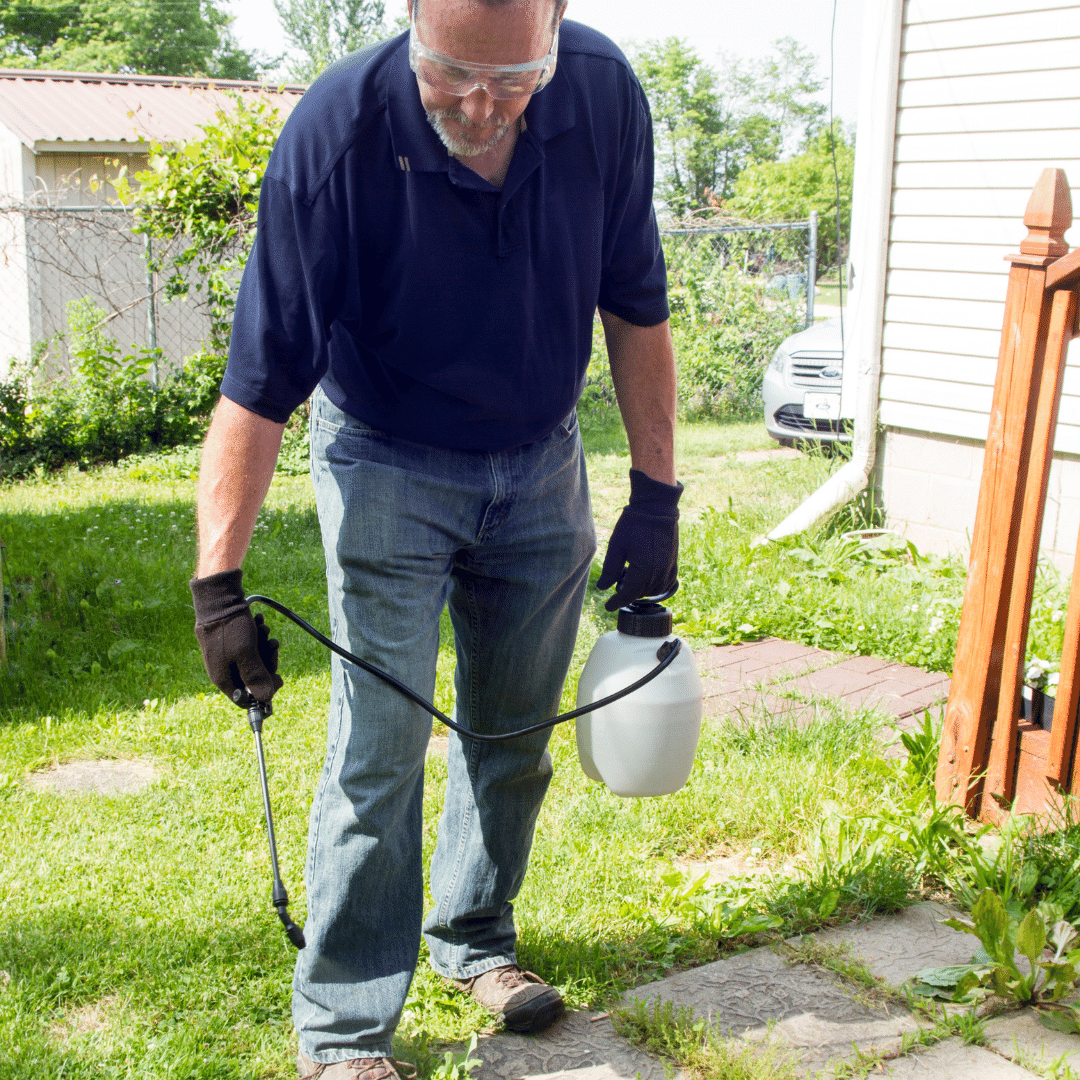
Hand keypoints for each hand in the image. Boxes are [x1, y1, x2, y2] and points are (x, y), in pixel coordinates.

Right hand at [190, 568, 282, 704]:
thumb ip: (255, 676)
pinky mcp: (232, 643)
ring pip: (255, 660)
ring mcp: (227, 656)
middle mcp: (224, 670)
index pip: (246, 699)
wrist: (218, 597)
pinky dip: (259, 636)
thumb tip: (266, 698)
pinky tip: (260, 622)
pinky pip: (251, 647)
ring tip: (264, 629)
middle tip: (272, 645)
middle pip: (253, 679)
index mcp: (224, 679)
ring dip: (265, 645)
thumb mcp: (246, 653)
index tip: (280, 679)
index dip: (264, 693)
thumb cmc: (230, 627)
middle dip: (267, 662)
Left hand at [596, 469, 682, 611]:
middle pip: (640, 593)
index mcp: (643, 570)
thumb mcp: (616, 547)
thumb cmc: (634, 525)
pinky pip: (666, 583)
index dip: (617, 602)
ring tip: (630, 581)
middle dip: (628, 594)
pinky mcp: (674, 562)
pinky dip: (656, 586)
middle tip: (616, 588)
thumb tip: (603, 588)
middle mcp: (658, 573)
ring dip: (641, 590)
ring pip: (654, 590)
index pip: (628, 594)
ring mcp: (668, 568)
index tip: (608, 606)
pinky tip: (647, 580)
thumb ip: (610, 570)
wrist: (656, 508)